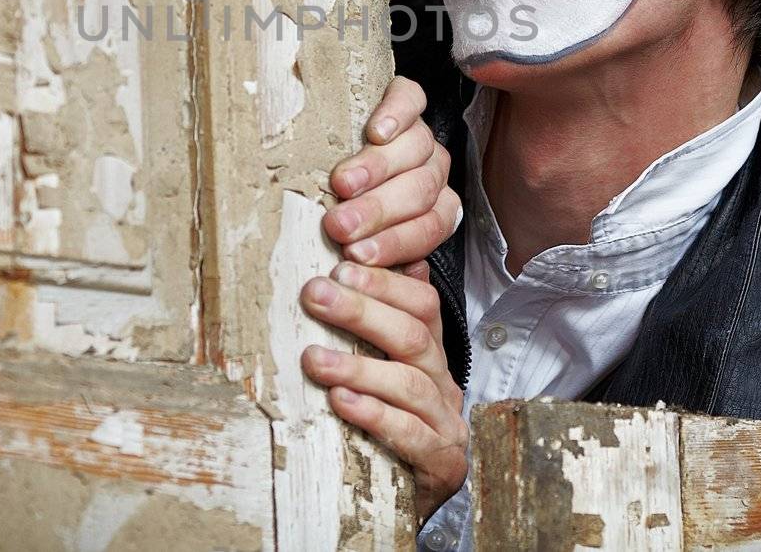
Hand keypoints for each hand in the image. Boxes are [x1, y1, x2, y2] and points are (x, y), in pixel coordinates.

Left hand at [301, 260, 467, 521]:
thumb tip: (350, 259)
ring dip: (358, 366)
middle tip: (315, 295)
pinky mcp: (442, 463)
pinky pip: (412, 434)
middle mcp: (443, 383)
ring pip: (409, 383)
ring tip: (313, 358)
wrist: (400, 502)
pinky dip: (375, 415)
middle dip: (361, 312)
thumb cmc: (380, 429)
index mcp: (430, 353)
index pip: (421, 303)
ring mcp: (447, 423)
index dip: (383, 282)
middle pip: (413, 335)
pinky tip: (341, 402)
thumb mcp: (374, 370)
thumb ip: (370, 323)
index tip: (337, 267)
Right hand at [325, 77, 460, 267]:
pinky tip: (375, 131)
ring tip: (342, 184)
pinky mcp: (408, 98)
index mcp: (431, 210)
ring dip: (377, 170)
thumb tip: (358, 280)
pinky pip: (411, 102)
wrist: (335, 137)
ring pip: (416, 150)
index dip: (394, 243)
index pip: (428, 229)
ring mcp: (422, 136)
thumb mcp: (355, 236)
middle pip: (420, 192)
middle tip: (340, 225)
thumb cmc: (341, 204)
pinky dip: (396, 116)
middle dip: (378, 212)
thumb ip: (363, 253)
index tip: (356, 255)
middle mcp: (432, 173)